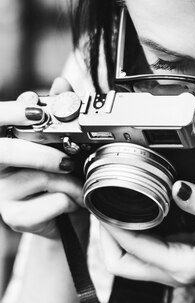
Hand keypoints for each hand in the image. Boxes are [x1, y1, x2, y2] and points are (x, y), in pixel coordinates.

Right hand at [0, 79, 86, 238]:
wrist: (67, 218)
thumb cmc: (62, 178)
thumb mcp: (64, 145)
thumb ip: (59, 114)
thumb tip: (61, 83)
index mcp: (6, 143)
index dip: (11, 113)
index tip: (35, 111)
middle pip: (6, 151)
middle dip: (42, 154)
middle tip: (68, 162)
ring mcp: (2, 193)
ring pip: (39, 178)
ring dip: (70, 183)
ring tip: (78, 187)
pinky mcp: (15, 217)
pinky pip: (52, 202)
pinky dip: (71, 202)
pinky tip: (71, 204)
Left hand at [99, 180, 194, 286]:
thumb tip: (175, 187)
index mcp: (183, 266)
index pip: (131, 250)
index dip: (112, 228)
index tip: (101, 203)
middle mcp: (177, 272)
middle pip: (123, 264)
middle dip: (107, 239)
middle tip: (102, 207)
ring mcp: (181, 268)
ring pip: (134, 260)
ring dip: (120, 237)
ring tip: (115, 206)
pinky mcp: (186, 259)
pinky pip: (151, 251)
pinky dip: (139, 235)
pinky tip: (142, 211)